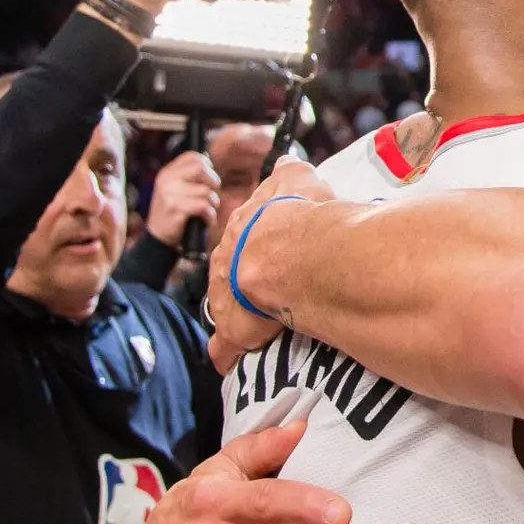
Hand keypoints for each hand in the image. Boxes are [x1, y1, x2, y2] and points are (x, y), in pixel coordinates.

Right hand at [147, 150, 222, 248]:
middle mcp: (166, 180)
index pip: (193, 156)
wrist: (158, 239)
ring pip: (206, 192)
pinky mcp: (176, 210)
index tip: (208, 180)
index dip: (207, 166)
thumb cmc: (173, 213)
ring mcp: (170, 195)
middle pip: (201, 169)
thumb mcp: (173, 190)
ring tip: (207, 212)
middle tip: (211, 197)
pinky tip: (206, 221)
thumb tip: (207, 160)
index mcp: (167, 173)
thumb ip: (187, 176)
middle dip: (213, 183)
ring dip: (213, 205)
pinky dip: (210, 216)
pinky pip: (204, 207)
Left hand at [207, 157, 333, 373]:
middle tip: (267, 289)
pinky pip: (225, 345)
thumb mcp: (297, 178)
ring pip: (227, 305)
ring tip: (258, 322)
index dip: (258, 243)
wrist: (287, 252)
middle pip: (231, 269)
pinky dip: (226, 353)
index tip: (270, 251)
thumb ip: (291, 171)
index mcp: (242, 225)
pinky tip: (228, 362)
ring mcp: (225, 293)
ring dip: (239, 312)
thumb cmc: (298, 214)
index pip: (244, 234)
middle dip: (245, 278)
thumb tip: (287, 161)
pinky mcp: (233, 328)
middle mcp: (227, 258)